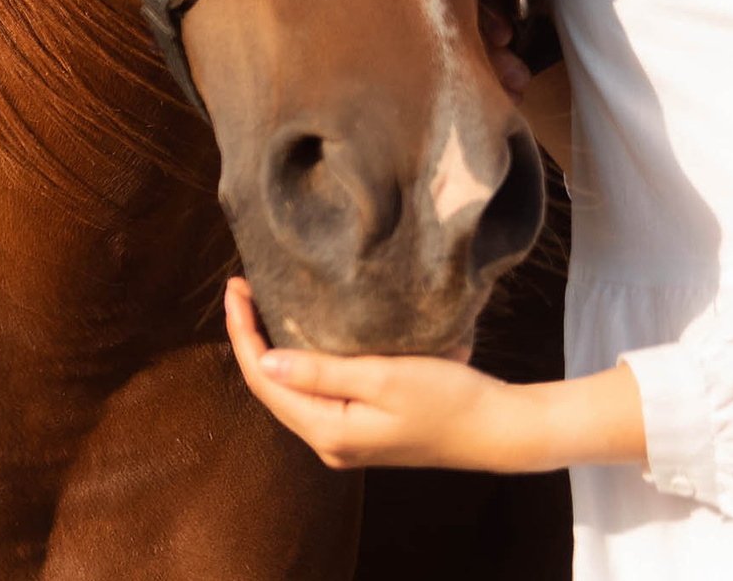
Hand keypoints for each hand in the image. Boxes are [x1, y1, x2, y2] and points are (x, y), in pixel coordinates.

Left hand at [224, 278, 548, 471]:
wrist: (497, 431)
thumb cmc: (448, 399)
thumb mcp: (384, 376)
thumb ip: (321, 372)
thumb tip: (265, 362)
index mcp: (329, 432)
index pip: (265, 381)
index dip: (243, 334)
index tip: (235, 288)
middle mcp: (329, 443)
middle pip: (272, 388)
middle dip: (251, 338)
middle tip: (243, 288)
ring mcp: (345, 440)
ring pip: (292, 392)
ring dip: (274, 349)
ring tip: (263, 305)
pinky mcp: (362, 431)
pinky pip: (315, 395)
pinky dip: (301, 363)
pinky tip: (303, 336)